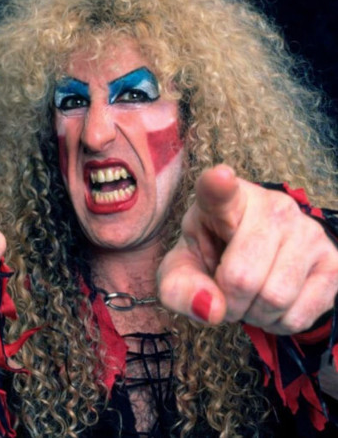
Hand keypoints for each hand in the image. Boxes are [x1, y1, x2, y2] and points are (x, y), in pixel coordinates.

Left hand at [157, 164, 337, 334]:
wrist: (253, 262)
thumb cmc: (211, 258)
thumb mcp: (182, 270)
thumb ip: (179, 289)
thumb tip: (212, 309)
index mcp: (221, 201)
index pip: (219, 191)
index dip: (218, 186)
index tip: (219, 178)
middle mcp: (271, 206)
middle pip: (243, 277)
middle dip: (228, 302)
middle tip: (226, 294)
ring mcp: (307, 231)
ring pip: (275, 298)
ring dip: (254, 314)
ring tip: (249, 298)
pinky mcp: (333, 261)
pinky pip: (300, 315)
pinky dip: (279, 324)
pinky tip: (272, 305)